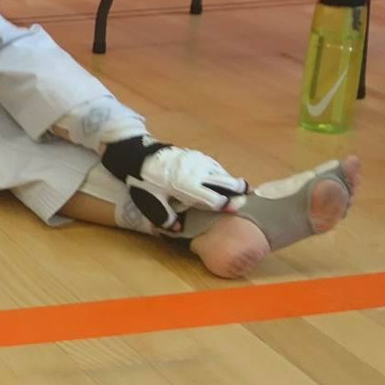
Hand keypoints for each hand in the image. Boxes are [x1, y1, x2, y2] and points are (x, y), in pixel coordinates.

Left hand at [102, 137, 247, 230]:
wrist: (136, 155)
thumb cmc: (144, 181)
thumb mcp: (151, 202)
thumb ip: (165, 217)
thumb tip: (179, 229)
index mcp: (188, 186)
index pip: (213, 197)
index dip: (225, 204)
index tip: (235, 209)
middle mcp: (197, 173)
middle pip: (224, 181)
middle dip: (237, 188)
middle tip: (248, 195)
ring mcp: (197, 161)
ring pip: (220, 171)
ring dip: (230, 179)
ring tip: (241, 187)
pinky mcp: (194, 154)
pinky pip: (212, 164)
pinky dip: (220, 171)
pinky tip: (222, 176)